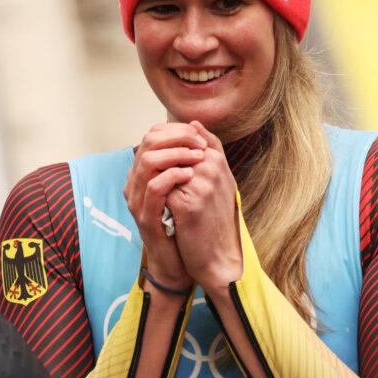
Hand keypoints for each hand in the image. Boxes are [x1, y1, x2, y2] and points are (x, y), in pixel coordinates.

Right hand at [124, 122, 205, 293]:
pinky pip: (155, 188)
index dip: (175, 130)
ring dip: (177, 154)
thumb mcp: (189, 184)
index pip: (152, 137)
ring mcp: (137, 201)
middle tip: (200, 143)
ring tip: (199, 157)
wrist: (180, 261)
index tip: (199, 135)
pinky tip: (191, 175)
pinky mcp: (145, 217)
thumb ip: (191, 156)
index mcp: (143, 173)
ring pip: (149, 162)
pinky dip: (173, 176)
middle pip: (148, 143)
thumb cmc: (185, 222)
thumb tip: (198, 125)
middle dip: (177, 137)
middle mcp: (135, 184)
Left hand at [167, 121, 242, 288]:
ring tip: (165, 199)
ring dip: (157, 182)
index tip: (165, 167)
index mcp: (218, 158)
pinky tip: (166, 211)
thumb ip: (210, 147)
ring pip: (162, 170)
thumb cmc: (216, 216)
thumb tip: (194, 122)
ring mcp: (200, 184)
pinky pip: (160, 190)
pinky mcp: (187, 204)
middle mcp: (211, 167)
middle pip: (170, 152)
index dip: (168, 150)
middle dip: (160, 165)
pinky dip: (158, 199)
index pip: (183, 138)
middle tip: (164, 186)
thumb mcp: (219, 178)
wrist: (218, 256)